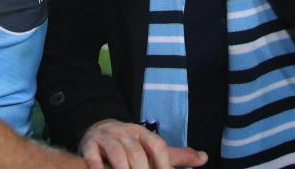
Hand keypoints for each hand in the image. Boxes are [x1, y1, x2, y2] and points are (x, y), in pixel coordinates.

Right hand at [79, 119, 207, 168]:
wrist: (101, 130)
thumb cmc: (132, 145)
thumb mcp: (153, 146)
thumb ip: (176, 155)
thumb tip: (204, 158)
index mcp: (143, 133)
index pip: (157, 145)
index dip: (163, 163)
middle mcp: (126, 133)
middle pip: (136, 151)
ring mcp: (107, 138)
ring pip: (115, 151)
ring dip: (121, 168)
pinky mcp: (90, 144)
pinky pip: (91, 153)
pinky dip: (95, 163)